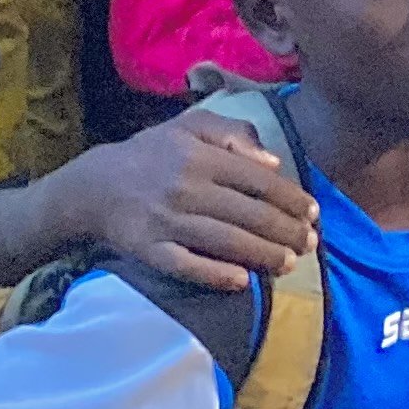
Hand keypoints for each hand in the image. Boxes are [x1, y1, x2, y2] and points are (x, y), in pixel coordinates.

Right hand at [70, 109, 318, 292]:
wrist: (94, 186)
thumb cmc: (151, 154)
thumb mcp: (188, 126)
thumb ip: (231, 133)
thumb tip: (272, 161)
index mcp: (198, 156)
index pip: (256, 179)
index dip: (290, 198)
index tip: (313, 213)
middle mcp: (186, 188)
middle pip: (248, 214)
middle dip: (286, 231)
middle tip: (311, 244)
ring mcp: (167, 222)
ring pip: (225, 242)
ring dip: (263, 255)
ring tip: (291, 263)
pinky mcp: (150, 250)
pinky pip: (187, 267)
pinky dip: (216, 275)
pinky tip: (242, 281)